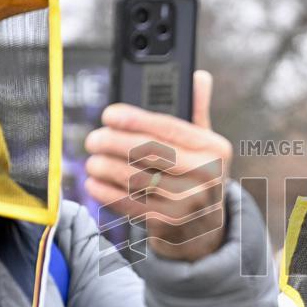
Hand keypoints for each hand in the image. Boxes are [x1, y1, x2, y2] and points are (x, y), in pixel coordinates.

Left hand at [85, 70, 231, 260]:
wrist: (206, 230)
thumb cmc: (200, 177)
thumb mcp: (207, 146)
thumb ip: (197, 112)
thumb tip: (198, 75)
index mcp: (214, 150)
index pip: (169, 128)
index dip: (135, 119)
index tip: (108, 114)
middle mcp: (206, 176)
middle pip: (149, 152)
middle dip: (114, 143)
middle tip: (93, 139)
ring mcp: (187, 203)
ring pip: (136, 179)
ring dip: (106, 169)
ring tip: (92, 161)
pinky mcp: (168, 225)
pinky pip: (130, 205)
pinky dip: (107, 194)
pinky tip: (94, 184)